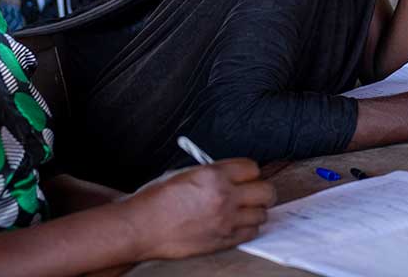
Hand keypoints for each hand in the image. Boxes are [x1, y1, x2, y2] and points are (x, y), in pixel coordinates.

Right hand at [128, 159, 275, 260]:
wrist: (142, 227)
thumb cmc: (157, 199)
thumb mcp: (185, 173)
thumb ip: (212, 173)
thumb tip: (231, 175)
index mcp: (213, 174)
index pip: (252, 167)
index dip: (249, 171)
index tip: (246, 175)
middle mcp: (224, 196)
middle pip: (266, 190)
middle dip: (261, 190)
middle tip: (254, 192)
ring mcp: (226, 220)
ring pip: (262, 213)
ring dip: (255, 210)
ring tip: (243, 209)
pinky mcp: (223, 240)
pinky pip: (251, 232)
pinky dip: (247, 227)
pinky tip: (235, 223)